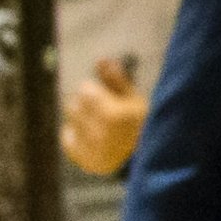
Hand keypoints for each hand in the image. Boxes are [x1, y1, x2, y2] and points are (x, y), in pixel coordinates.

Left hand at [62, 57, 148, 176]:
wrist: (152, 159)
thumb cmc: (145, 124)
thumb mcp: (135, 99)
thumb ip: (116, 79)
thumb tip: (102, 60)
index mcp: (113, 115)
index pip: (85, 91)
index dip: (94, 91)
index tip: (105, 96)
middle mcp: (99, 133)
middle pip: (74, 105)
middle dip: (86, 105)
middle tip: (102, 111)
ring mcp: (91, 149)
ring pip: (70, 121)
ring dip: (80, 120)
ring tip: (98, 125)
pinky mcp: (85, 160)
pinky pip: (68, 140)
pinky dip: (75, 136)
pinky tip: (91, 137)